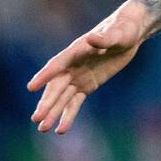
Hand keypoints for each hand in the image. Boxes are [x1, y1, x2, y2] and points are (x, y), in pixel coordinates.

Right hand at [27, 1, 147, 133]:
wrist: (129, 34)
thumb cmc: (123, 30)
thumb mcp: (117, 34)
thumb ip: (104, 38)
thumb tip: (92, 37)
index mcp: (76, 51)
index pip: (57, 65)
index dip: (45, 75)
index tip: (31, 87)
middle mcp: (72, 65)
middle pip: (56, 86)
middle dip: (47, 102)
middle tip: (36, 118)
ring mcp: (78, 77)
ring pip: (62, 98)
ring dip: (53, 112)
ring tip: (43, 129)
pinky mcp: (87, 85)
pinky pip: (75, 102)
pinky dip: (68, 115)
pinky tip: (61, 130)